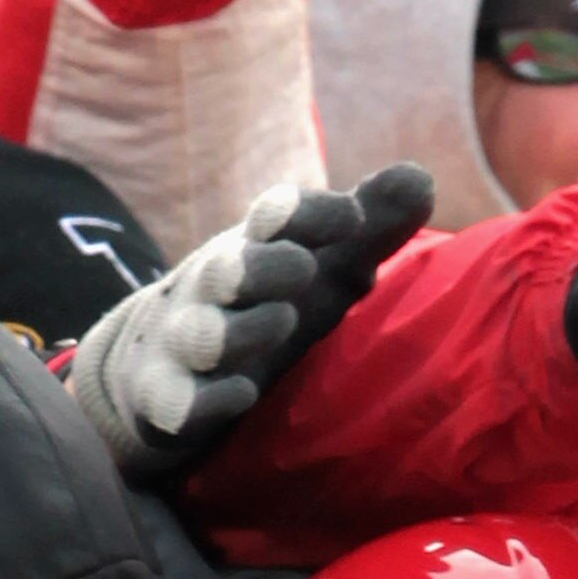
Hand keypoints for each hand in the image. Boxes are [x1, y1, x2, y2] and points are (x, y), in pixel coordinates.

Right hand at [66, 167, 433, 477]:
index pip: (276, 219)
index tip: (353, 217)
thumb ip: (367, 230)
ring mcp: (184, 344)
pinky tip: (241, 397)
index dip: (310, 215)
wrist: (156, 363)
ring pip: (201, 334)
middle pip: (229, 270)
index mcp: (253, 251)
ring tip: (281, 321)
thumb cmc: (258, 306)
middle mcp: (214, 290)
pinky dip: (205, 399)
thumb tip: (421, 178)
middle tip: (305, 267)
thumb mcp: (316, 268)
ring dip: (238, 329)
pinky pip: (177, 400)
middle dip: (262, 265)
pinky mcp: (166, 400)